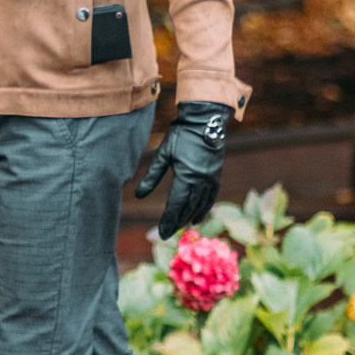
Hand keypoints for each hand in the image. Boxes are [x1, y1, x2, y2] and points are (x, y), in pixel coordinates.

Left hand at [134, 100, 233, 238]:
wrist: (205, 121)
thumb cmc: (181, 135)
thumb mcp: (163, 154)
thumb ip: (152, 176)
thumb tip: (138, 195)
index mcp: (186, 176)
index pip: (175, 205)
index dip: (168, 221)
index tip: (161, 233)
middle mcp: (200, 182)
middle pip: (187, 209)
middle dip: (177, 222)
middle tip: (167, 233)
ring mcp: (210, 180)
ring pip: (200, 206)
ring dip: (189, 218)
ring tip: (180, 227)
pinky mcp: (216, 177)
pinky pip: (211, 199)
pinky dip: (204, 210)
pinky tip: (197, 218)